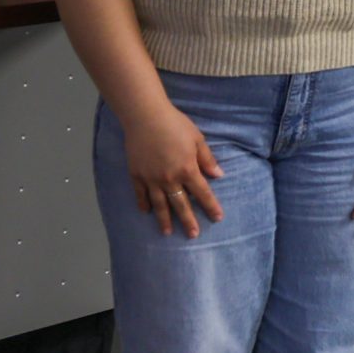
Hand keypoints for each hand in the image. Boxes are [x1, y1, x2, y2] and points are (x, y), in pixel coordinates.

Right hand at [124, 107, 224, 237]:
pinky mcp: (136, 174)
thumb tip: (218, 175)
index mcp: (187, 169)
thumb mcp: (198, 140)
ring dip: (164, 219)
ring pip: (159, 204)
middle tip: (193, 235)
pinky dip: (143, 204)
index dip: (210, 206)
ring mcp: (150, 178)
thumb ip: (207, 159)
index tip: (217, 218)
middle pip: (181, 204)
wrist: (145, 117)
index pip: (202, 193)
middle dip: (188, 220)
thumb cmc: (176, 125)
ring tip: (168, 232)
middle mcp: (169, 178)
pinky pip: (140, 194)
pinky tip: (146, 212)